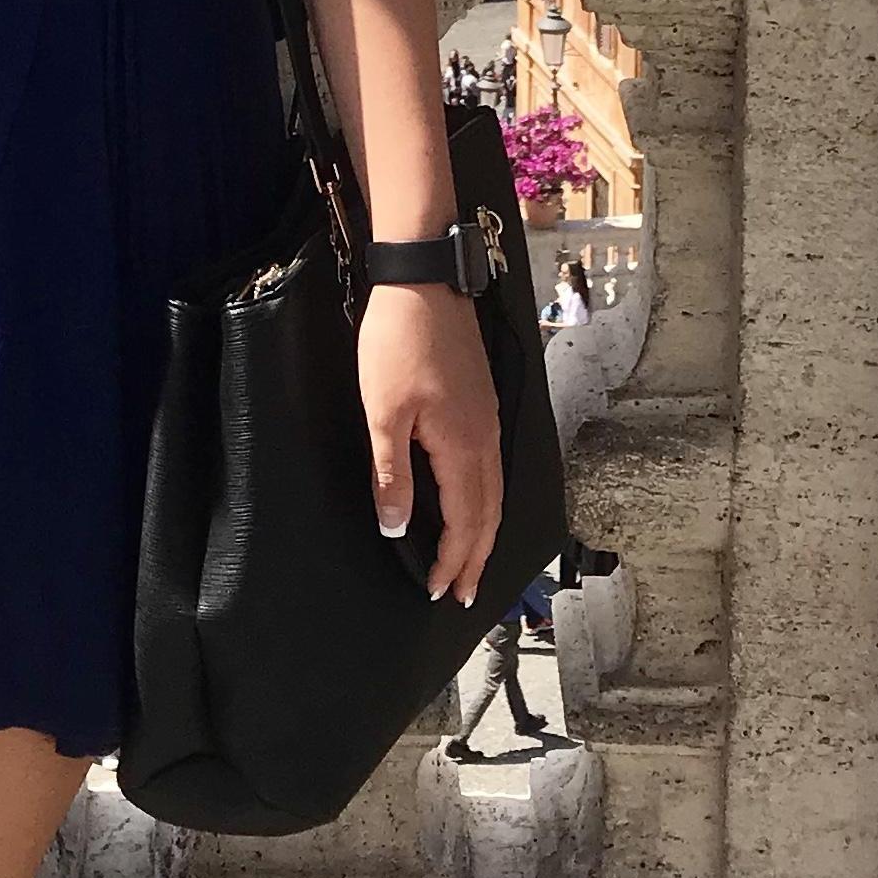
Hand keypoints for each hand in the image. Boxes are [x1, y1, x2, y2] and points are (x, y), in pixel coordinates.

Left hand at [360, 282, 502, 606]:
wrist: (423, 282)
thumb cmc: (398, 343)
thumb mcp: (383, 412)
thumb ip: (391, 474)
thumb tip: (397, 528)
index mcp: (462, 446)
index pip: (465, 522)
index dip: (454, 561)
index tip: (441, 592)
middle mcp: (484, 438)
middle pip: (489, 515)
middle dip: (478, 560)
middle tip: (466, 595)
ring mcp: (487, 420)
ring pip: (494, 492)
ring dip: (484, 533)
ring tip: (472, 563)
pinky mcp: (481, 405)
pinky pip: (491, 469)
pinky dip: (485, 502)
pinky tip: (473, 505)